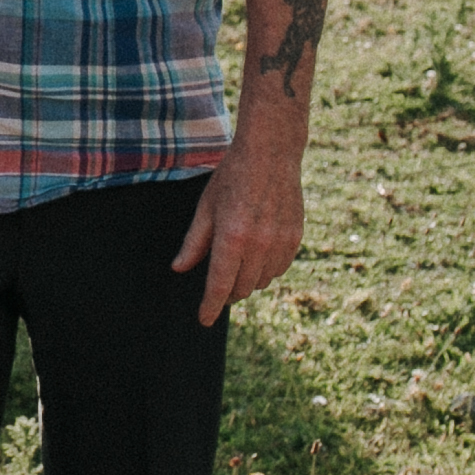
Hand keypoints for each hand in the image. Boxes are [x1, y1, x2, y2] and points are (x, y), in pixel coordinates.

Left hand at [167, 135, 303, 326]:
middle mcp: (259, 244)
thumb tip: (179, 269)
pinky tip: (257, 255)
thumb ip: (194, 243)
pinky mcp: (295, 238)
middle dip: (227, 293)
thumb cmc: (232, 178)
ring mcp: (280, 242)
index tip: (204, 320)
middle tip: (218, 285)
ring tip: (238, 262)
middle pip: (241, 289)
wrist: (271, 153)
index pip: (219, 285)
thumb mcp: (206, 208)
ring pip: (261, 282)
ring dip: (247, 281)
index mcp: (232, 237)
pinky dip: (266, 270)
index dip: (210, 307)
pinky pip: (279, 269)